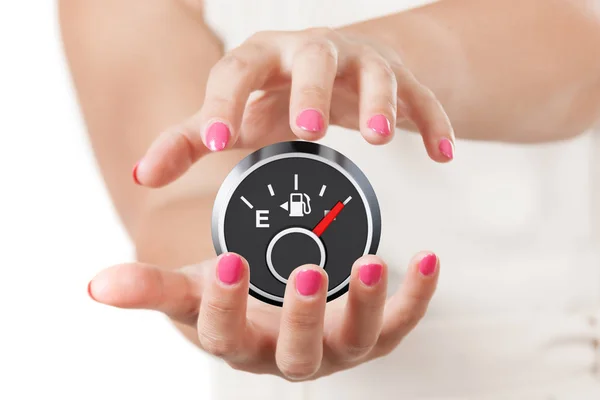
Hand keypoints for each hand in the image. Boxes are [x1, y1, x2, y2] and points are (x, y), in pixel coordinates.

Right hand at [88, 251, 439, 380]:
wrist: (270, 314)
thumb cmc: (233, 302)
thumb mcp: (193, 292)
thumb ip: (151, 288)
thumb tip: (96, 285)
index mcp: (241, 346)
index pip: (225, 335)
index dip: (224, 304)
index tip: (227, 261)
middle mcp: (290, 358)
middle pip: (297, 351)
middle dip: (303, 314)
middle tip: (309, 271)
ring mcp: (335, 350)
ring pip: (356, 340)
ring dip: (369, 304)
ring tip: (375, 261)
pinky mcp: (371, 334)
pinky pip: (400, 323)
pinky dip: (415, 297)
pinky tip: (426, 260)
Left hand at [133, 28, 454, 186]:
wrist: (335, 68)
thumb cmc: (275, 96)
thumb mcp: (235, 113)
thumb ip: (191, 140)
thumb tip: (142, 174)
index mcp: (262, 59)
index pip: (236, 71)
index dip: (227, 103)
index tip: (221, 142)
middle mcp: (310, 51)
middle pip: (312, 58)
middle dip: (310, 92)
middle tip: (307, 131)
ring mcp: (360, 62)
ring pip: (374, 71)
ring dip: (380, 101)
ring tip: (382, 139)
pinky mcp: (399, 79)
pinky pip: (422, 96)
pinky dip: (434, 122)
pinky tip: (443, 155)